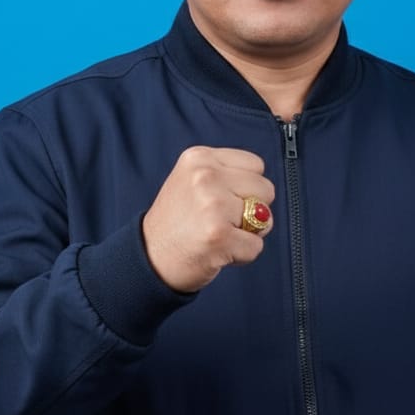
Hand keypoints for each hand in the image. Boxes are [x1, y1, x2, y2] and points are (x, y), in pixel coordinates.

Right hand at [142, 147, 274, 291]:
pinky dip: (242, 255)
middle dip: (252, 210)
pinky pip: (256, 246)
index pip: (256, 165)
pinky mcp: (218, 235)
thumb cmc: (177, 222)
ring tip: (219, 234)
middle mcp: (205, 176)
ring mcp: (212, 205)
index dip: (247, 188)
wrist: (149, 257)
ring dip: (248, 233)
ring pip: (265, 218)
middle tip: (222, 221)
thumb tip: (262, 190)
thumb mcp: (191, 179)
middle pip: (266, 190)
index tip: (223, 200)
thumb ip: (226, 174)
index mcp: (200, 158)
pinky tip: (217, 251)